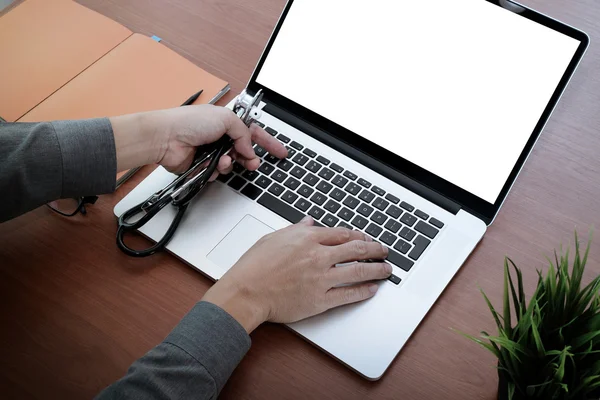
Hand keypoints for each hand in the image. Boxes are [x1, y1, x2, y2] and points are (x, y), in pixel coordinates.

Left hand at [110, 105, 286, 173]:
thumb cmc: (190, 122)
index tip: (280, 152)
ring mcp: (211, 152)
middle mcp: (219, 137)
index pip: (252, 132)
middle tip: (252, 163)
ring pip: (232, 164)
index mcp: (226, 122)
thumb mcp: (226, 119)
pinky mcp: (202, 166)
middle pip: (244, 152)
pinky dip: (216, 170)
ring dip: (230, 163)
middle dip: (250, 158)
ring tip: (223, 160)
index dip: (267, 142)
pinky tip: (210, 164)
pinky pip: (217, 173)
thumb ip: (244, 134)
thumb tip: (249, 149)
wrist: (167, 137)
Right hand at [202, 217, 391, 332]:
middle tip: (384, 251)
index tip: (366, 239)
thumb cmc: (254, 266)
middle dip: (375, 249)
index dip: (359, 236)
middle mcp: (318, 256)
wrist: (246, 292)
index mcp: (307, 239)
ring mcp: (321, 278)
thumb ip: (295, 229)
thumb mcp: (273, 238)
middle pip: (356, 250)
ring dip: (377, 269)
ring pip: (358, 271)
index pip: (342, 234)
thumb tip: (309, 222)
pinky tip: (372, 288)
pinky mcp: (320, 299)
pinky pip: (348, 294)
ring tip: (387, 269)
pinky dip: (363, 291)